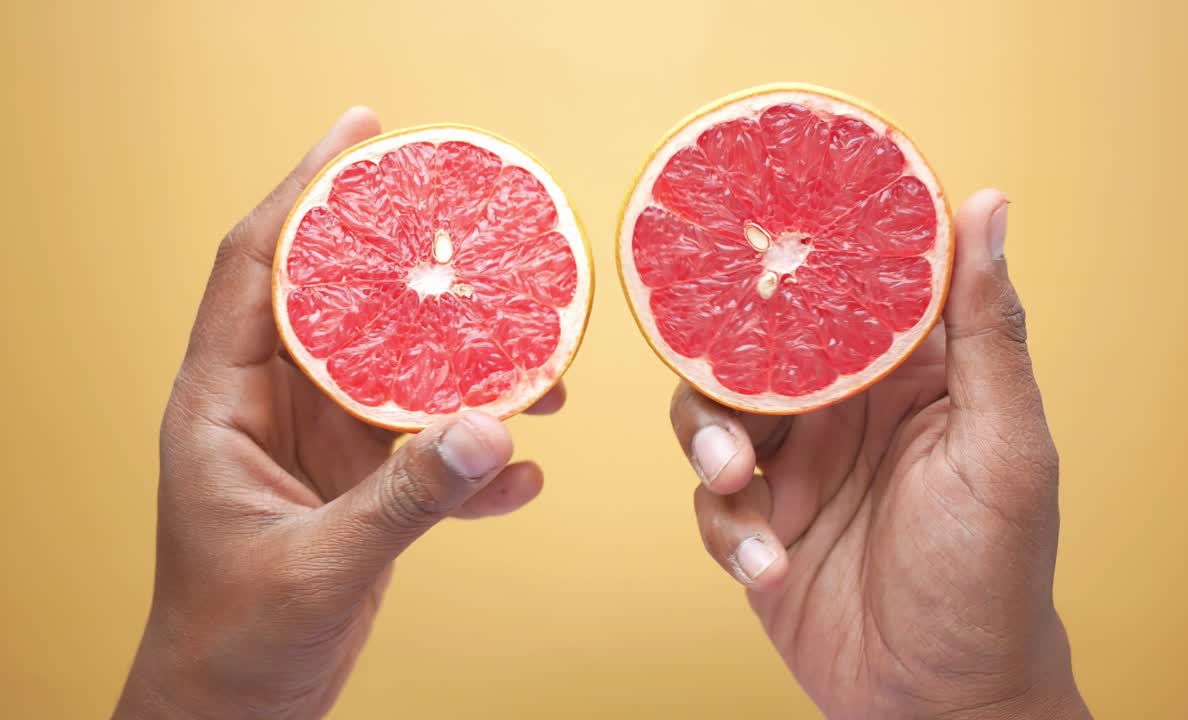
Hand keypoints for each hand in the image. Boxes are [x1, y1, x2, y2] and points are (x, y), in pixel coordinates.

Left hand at [114, 107, 564, 718]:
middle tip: (473, 219)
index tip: (363, 135)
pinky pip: (426, 451)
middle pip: (344, 303)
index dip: (306, 192)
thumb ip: (406, 498)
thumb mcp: (320, 564)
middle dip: (411, 265)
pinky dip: (474, 460)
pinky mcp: (358, 489)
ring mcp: (318, 447)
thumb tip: (493, 431)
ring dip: (468, 369)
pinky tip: (520, 476)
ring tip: (539, 361)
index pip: (259, 266)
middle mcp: (271, 408)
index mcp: (224, 402)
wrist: (237, 715)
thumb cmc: (235, 642)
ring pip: (399, 376)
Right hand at [671, 191, 1090, 718]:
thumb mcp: (1004, 446)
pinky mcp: (758, 528)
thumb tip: (987, 203)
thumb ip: (987, 332)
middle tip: (727, 383)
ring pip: (713, 417)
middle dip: (730, 362)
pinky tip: (768, 563)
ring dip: (711, 444)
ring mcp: (797, 470)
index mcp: (907, 377)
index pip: (846, 291)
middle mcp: (844, 412)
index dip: (805, 254)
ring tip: (736, 478)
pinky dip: (727, 530)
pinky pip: (712, 504)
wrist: (943, 704)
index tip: (760, 222)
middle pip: (757, 347)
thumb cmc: (994, 575)